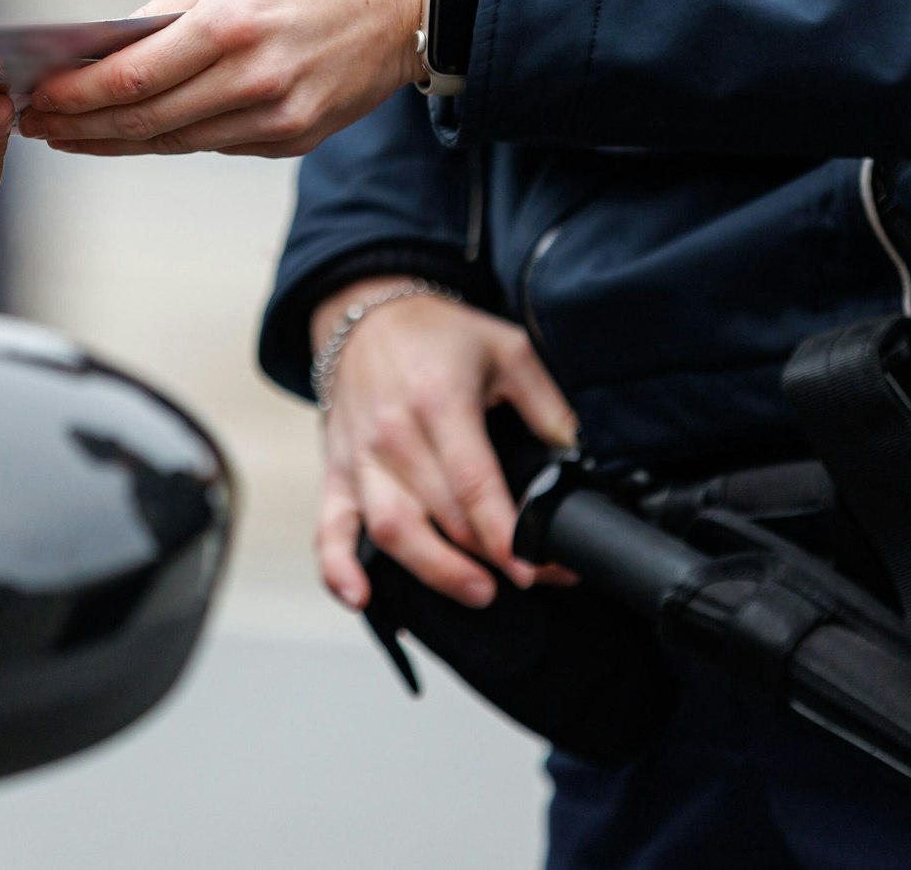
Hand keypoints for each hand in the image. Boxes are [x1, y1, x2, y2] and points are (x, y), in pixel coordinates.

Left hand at [16, 0, 433, 156]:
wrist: (411, 0)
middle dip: (80, 126)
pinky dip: (169, 138)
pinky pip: (214, 145)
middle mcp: (253, 80)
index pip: (131, 76)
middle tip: (38, 125)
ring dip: (114, 141)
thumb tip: (107, 47)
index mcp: (232, 25)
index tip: (38, 96)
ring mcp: (275, 118)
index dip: (75, 94)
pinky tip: (134, 131)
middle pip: (143, 120)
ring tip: (71, 134)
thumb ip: (167, 8)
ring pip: (173, 143)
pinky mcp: (292, 140)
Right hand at [313, 277, 579, 611]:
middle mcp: (392, 435)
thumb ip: (548, 404)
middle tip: (534, 579)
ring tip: (476, 591)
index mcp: (437, 402)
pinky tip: (360, 597)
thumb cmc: (439, 335)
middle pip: (441, 515)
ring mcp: (359, 458)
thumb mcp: (508, 350)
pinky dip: (337, 567)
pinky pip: (328, 528)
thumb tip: (581, 458)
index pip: (472, 484)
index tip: (536, 565)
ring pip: (391, 529)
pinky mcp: (336, 473)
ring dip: (433, 569)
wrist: (365, 314)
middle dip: (491, 558)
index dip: (505, 534)